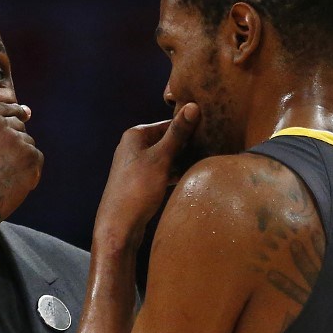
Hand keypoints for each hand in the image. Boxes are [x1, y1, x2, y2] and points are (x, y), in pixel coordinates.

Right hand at [0, 93, 43, 218]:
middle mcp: (1, 122)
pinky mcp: (32, 159)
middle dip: (10, 138)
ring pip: (26, 141)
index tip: (7, 127)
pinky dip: (28, 170)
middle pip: (16, 123)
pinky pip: (36, 158)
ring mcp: (18, 140)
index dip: (4, 118)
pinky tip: (10, 181)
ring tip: (0, 173)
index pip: (2, 107)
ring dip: (19, 155)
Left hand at [95, 103, 198, 245]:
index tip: (211, 129)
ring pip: (167, 157)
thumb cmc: (137, 189)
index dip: (189, 126)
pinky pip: (164, 172)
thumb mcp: (161, 158)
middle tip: (213, 146)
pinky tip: (192, 176)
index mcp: (135, 135)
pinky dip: (176, 172)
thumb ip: (177, 133)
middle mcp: (134, 147)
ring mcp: (137, 166)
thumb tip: (192, 106)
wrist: (119, 226)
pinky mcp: (142, 183)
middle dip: (188, 144)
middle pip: (168, 140)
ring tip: (206, 161)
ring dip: (184, 159)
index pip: (168, 123)